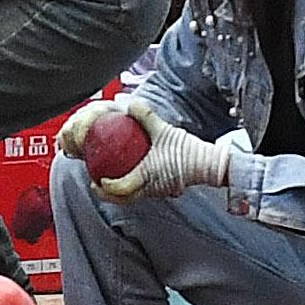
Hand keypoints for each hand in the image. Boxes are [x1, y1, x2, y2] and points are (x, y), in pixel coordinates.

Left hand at [102, 121, 236, 204]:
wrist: (208, 163)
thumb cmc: (187, 151)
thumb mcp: (164, 130)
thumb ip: (145, 117)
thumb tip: (130, 104)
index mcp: (147, 176)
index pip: (120, 188)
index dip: (106, 186)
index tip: (97, 178)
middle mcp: (150, 188)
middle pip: (122, 199)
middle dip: (106, 194)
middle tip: (96, 184)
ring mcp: (157, 191)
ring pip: (131, 198)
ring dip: (118, 193)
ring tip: (108, 182)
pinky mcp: (163, 189)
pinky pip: (141, 193)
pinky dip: (130, 190)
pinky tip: (129, 177)